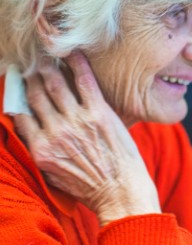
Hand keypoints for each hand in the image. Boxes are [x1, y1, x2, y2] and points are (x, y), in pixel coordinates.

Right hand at [13, 52, 160, 225]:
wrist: (121, 192)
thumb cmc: (91, 187)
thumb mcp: (54, 175)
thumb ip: (42, 152)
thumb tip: (32, 131)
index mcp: (41, 149)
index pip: (20, 114)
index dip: (17, 96)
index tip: (18, 83)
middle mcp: (55, 132)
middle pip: (35, 95)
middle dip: (31, 76)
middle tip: (32, 63)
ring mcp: (77, 121)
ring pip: (55, 85)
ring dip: (49, 66)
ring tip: (47, 56)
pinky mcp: (99, 113)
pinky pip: (85, 81)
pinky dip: (77, 63)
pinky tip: (73, 52)